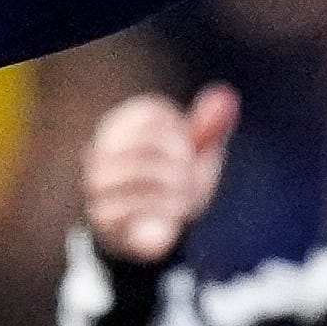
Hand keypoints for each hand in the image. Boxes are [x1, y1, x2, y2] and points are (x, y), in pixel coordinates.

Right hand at [83, 83, 240, 263]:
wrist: (147, 228)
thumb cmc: (173, 179)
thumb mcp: (195, 153)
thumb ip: (210, 126)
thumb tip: (227, 97)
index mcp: (123, 124)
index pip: (152, 114)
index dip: (180, 133)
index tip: (189, 150)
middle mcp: (101, 150)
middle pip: (145, 145)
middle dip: (179, 164)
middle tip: (188, 177)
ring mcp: (99, 185)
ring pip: (137, 178)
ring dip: (172, 191)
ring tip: (182, 200)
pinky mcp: (104, 218)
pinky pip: (130, 211)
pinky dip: (160, 212)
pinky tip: (172, 216)